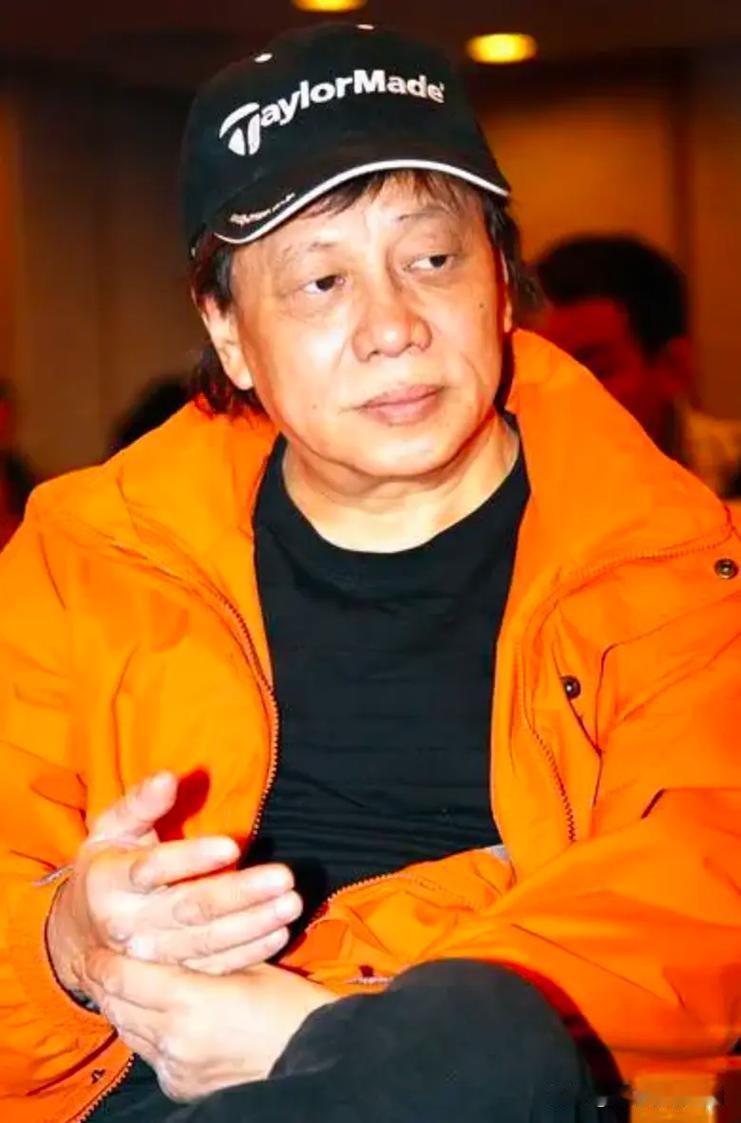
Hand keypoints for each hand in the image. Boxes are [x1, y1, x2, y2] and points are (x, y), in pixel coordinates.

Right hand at [47, 773, 302, 995]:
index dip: (191, 858)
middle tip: (284, 877)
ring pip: (206, 942)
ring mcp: (151, 955)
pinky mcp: (172, 974)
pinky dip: (249, 953)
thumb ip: (140, 803)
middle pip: (189, 909)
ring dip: (253, 925)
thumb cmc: (109, 865)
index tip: (231, 844)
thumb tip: (166, 777)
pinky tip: (280, 934)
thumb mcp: (112, 829)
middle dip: (239, 893)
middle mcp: (128, 924)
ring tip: (291, 904)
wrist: (84, 931)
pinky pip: (213, 967)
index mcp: (110, 882)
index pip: (152, 869)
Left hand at [86, 950, 334, 1101]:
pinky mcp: (181, 1086)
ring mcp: (176, 1067)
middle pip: (118, 1006)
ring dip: (123, 1007)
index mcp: (189, 1001)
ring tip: (122, 985)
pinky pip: (149, 1054)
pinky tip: (153, 1015)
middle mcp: (174, 1038)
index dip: (105, 960)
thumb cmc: (289, 1004)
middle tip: (101, 962)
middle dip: (107, 983)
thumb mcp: (247, 964)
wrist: (316, 1057)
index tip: (96, 946)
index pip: (125, 976)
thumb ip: (204, 952)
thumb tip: (172, 932)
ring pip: (129, 1032)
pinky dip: (146, 1033)